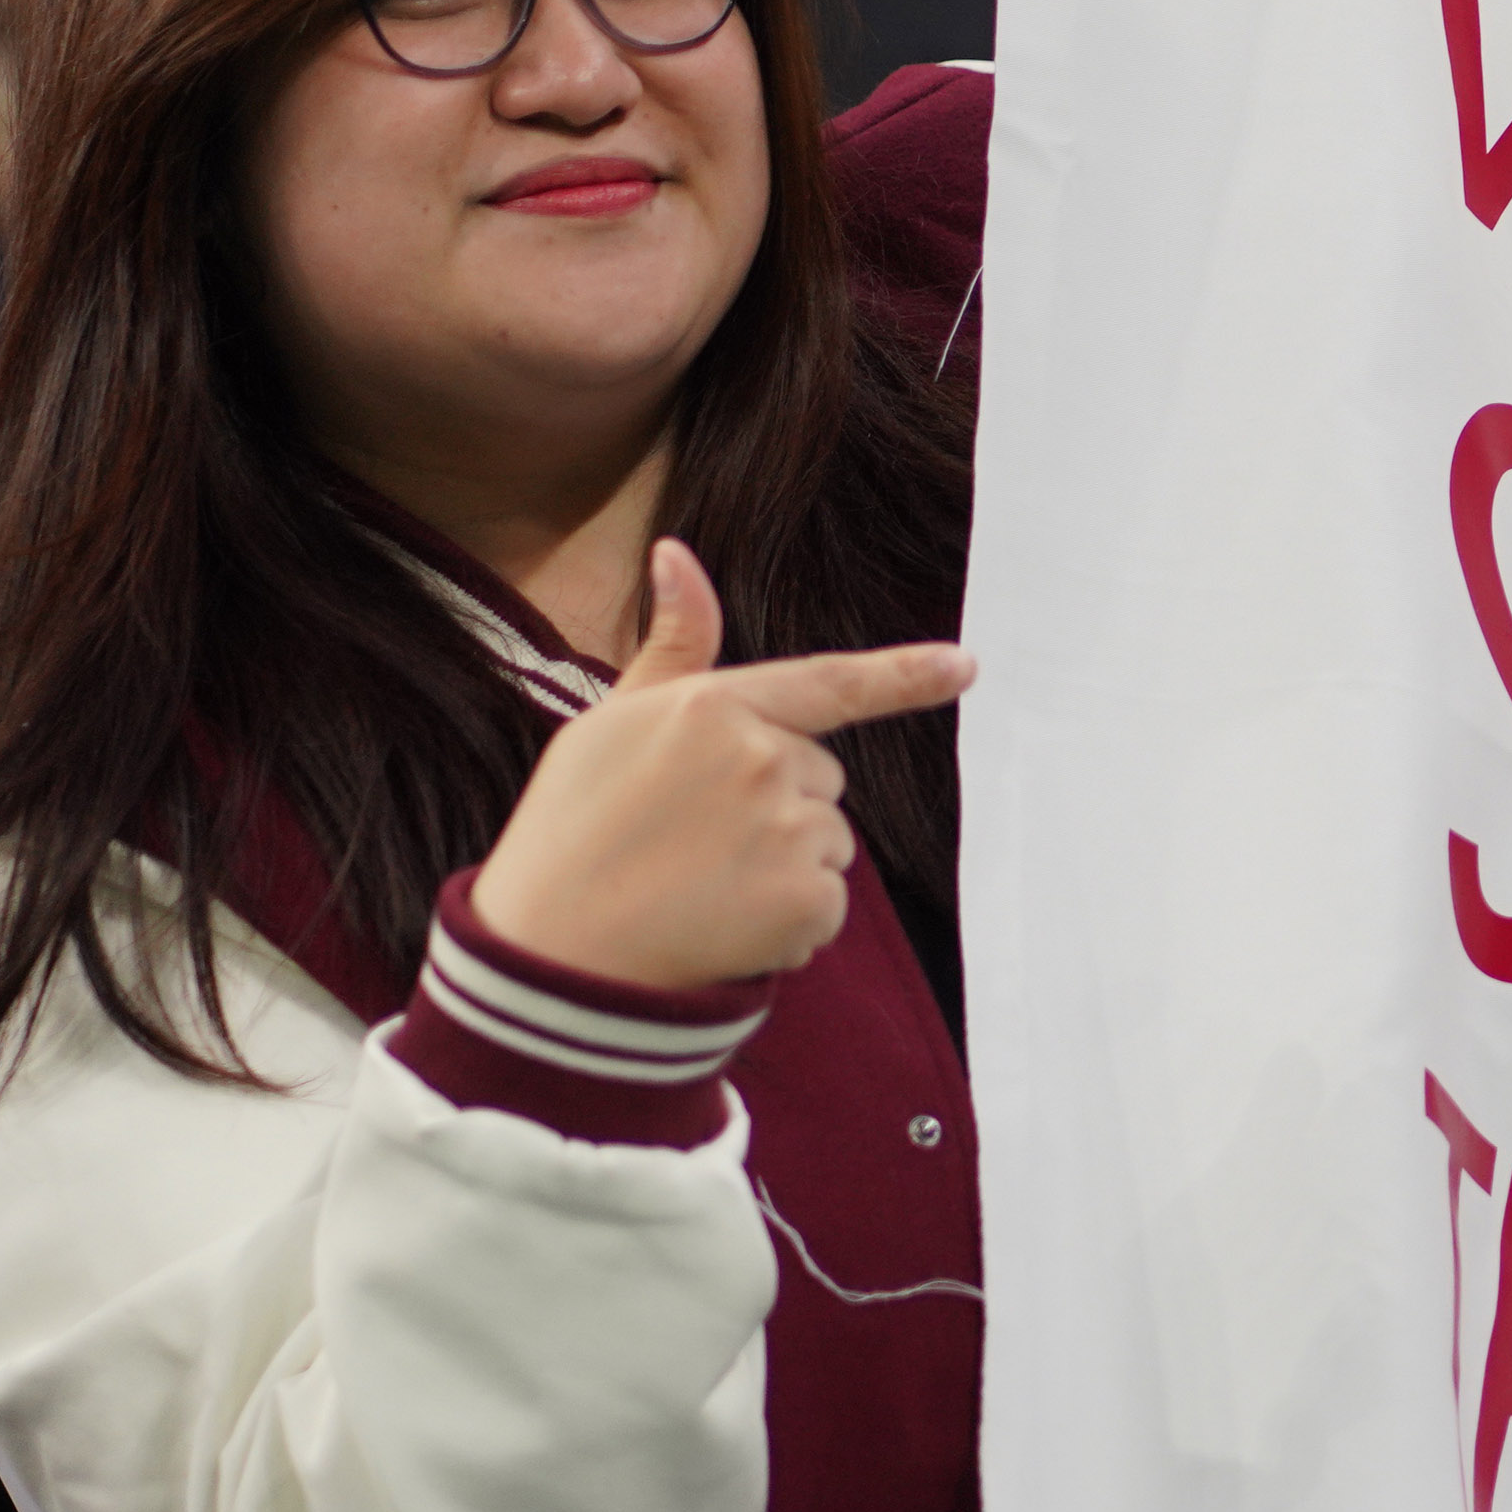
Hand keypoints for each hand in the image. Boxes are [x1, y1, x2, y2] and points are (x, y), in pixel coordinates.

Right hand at [471, 543, 970, 989]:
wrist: (545, 959)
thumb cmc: (569, 836)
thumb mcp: (609, 727)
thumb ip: (673, 648)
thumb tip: (676, 551)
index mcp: (714, 707)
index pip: (831, 683)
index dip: (906, 675)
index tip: (966, 665)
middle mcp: (762, 757)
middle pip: (821, 778)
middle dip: (775, 807)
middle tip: (687, 846)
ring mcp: (788, 828)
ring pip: (826, 842)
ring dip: (780, 870)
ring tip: (694, 891)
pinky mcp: (805, 898)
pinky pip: (825, 906)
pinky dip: (787, 927)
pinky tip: (718, 930)